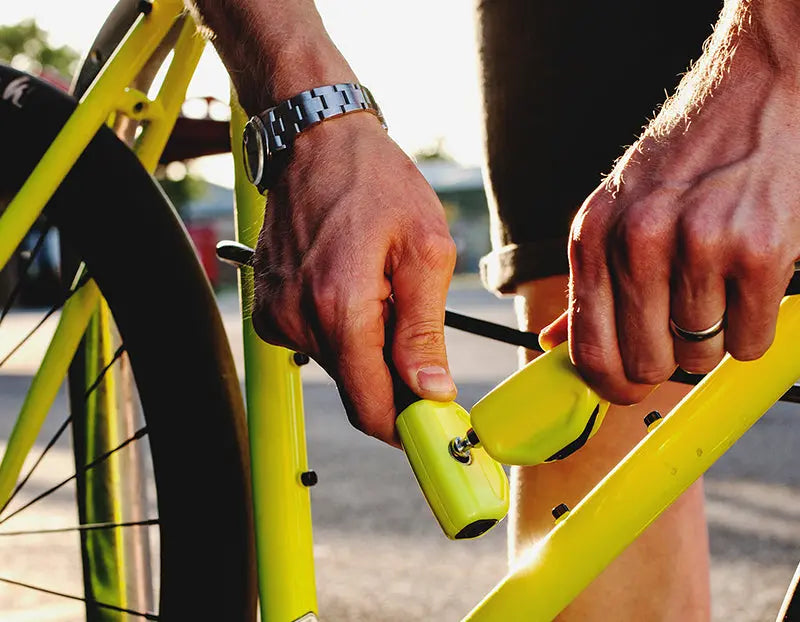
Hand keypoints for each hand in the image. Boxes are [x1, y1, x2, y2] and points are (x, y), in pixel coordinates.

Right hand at [251, 113, 456, 444]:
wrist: (315, 139)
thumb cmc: (375, 182)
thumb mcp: (424, 249)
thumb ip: (424, 331)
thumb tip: (431, 391)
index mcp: (340, 308)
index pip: (370, 407)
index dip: (407, 428)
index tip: (434, 426)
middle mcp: (297, 320)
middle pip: (356, 390)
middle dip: (394, 380)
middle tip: (421, 340)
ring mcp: (276, 315)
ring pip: (338, 366)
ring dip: (369, 348)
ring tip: (383, 291)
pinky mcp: (269, 307)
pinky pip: (316, 342)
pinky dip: (344, 330)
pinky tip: (355, 285)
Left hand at [541, 21, 799, 403]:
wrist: (756, 92)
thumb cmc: (683, 159)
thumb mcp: (616, 209)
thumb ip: (590, 282)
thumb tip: (553, 342)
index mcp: (592, 236)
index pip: (587, 349)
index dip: (610, 385)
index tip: (628, 389)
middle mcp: (637, 241)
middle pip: (646, 364)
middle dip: (668, 361)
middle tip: (684, 329)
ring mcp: (698, 245)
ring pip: (701, 354)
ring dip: (713, 336)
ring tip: (717, 285)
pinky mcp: (758, 250)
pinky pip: (749, 340)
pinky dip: (752, 328)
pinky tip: (747, 286)